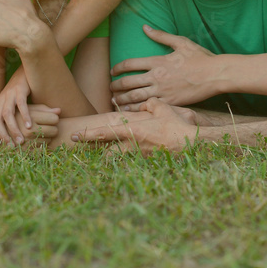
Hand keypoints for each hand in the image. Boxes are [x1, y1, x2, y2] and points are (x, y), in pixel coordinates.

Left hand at [0, 66, 32, 143]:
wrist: (26, 71)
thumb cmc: (20, 92)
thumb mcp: (11, 104)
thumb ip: (9, 117)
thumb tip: (9, 135)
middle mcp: (0, 99)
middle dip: (2, 135)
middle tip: (11, 146)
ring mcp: (9, 94)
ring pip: (6, 114)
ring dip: (13, 129)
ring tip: (21, 140)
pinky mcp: (20, 89)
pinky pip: (21, 104)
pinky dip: (24, 116)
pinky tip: (30, 126)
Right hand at [15, 104, 60, 145]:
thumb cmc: (17, 114)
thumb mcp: (29, 108)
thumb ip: (44, 109)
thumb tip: (59, 110)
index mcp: (31, 117)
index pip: (54, 118)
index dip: (53, 117)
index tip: (49, 117)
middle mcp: (29, 130)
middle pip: (55, 130)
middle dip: (52, 128)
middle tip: (46, 125)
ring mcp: (28, 142)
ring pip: (50, 140)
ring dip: (47, 137)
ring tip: (39, 132)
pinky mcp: (26, 151)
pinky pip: (43, 149)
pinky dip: (41, 145)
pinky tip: (35, 141)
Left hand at [71, 98, 196, 154]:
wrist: (191, 144)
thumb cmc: (176, 125)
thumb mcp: (162, 108)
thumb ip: (149, 104)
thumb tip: (144, 104)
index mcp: (132, 131)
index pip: (104, 132)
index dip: (88, 134)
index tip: (75, 135)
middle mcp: (132, 146)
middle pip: (106, 153)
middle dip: (95, 152)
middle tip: (82, 149)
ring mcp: (140, 157)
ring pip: (118, 160)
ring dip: (110, 158)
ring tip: (100, 157)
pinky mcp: (148, 163)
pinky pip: (133, 162)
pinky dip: (127, 161)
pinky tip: (125, 160)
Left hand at [110, 26, 219, 108]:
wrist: (215, 75)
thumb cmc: (200, 57)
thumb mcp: (180, 42)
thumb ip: (161, 35)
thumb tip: (144, 27)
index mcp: (158, 61)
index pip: (130, 64)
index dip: (118, 68)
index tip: (112, 71)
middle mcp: (157, 76)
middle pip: (129, 82)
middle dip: (116, 86)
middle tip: (110, 88)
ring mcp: (163, 91)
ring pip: (135, 97)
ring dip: (122, 99)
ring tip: (114, 100)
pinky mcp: (170, 102)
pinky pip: (149, 107)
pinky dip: (136, 109)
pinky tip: (129, 111)